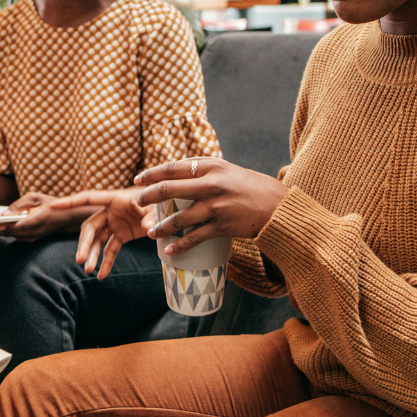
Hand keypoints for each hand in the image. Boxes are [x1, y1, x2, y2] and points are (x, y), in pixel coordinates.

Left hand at [0, 191, 90, 240]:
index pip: (15, 226)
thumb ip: (19, 205)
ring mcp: (32, 237)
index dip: (0, 226)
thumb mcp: (35, 197)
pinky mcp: (30, 239)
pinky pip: (13, 236)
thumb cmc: (49, 204)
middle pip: (9, 233)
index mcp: (36, 220)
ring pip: (10, 236)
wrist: (65, 218)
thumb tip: (4, 214)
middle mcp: (33, 232)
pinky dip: (2, 232)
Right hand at [47, 188, 155, 278]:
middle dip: (84, 244)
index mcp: (114, 199)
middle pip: (90, 228)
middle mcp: (110, 212)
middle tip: (81, 260)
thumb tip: (147, 228)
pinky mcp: (122, 235)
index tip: (53, 206)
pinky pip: (111, 249)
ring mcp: (115, 224)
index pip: (88, 199)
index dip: (70, 202)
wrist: (168, 211)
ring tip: (88, 271)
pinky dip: (106, 262)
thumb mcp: (156, 207)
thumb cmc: (160, 203)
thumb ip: (151, 216)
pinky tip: (101, 275)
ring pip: (97, 241)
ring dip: (92, 255)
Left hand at [134, 158, 287, 257]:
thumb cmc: (253, 188)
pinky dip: (179, 245)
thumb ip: (206, 173)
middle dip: (148, 196)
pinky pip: (194, 237)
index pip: (174, 167)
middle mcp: (211, 184)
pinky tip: (169, 251)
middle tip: (136, 202)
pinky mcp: (221, 226)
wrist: (280, 208)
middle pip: (169, 189)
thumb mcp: (229, 172)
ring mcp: (216, 206)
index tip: (138, 179)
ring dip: (161, 226)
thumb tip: (179, 176)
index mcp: (212, 166)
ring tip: (149, 232)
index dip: (152, 173)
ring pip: (179, 217)